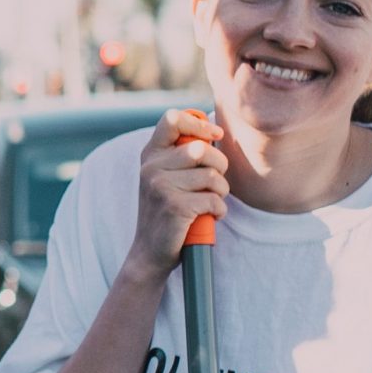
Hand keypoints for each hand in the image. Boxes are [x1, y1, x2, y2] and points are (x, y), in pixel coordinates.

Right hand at [125, 110, 228, 278]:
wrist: (150, 252)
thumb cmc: (167, 212)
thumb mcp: (165, 177)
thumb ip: (180, 154)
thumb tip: (215, 132)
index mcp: (150, 155)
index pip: (172, 119)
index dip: (199, 124)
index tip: (215, 137)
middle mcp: (151, 168)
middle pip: (201, 150)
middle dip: (219, 166)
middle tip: (216, 182)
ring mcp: (160, 187)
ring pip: (212, 177)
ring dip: (221, 192)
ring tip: (211, 202)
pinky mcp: (174, 207)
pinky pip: (213, 200)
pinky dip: (218, 210)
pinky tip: (210, 216)